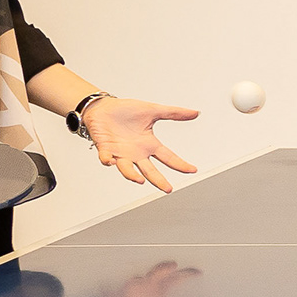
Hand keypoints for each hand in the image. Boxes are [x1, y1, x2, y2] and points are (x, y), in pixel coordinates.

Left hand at [74, 96, 201, 192]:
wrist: (102, 108)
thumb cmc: (124, 110)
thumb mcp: (153, 110)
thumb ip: (174, 113)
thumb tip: (194, 113)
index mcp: (149, 144)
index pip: (168, 157)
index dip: (180, 164)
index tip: (192, 170)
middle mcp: (136, 152)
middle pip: (150, 170)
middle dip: (159, 180)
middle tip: (168, 188)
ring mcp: (121, 153)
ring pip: (127, 169)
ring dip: (132, 175)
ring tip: (140, 180)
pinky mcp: (106, 148)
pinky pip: (106, 158)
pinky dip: (107, 160)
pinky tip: (111, 161)